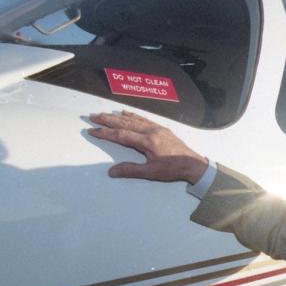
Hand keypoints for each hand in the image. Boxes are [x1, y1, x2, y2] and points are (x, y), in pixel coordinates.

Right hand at [88, 111, 207, 183]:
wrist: (193, 164)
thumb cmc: (173, 169)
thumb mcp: (151, 173)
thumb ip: (131, 170)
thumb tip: (111, 172)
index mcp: (148, 142)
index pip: (121, 135)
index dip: (105, 133)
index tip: (92, 131)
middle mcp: (151, 131)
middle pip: (125, 123)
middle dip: (107, 120)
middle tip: (93, 116)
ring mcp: (157, 128)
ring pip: (134, 119)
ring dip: (117, 116)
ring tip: (104, 114)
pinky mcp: (162, 129)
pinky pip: (144, 119)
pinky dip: (133, 115)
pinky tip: (125, 112)